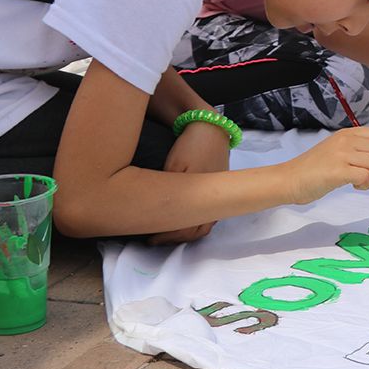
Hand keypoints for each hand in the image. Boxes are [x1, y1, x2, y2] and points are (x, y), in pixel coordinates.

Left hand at [150, 122, 230, 244]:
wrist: (210, 128)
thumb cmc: (192, 148)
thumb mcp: (175, 169)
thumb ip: (169, 193)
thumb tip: (158, 215)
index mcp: (205, 202)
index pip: (187, 231)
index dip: (167, 239)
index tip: (149, 240)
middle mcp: (215, 203)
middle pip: (196, 231)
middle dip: (175, 239)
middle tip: (155, 239)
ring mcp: (218, 196)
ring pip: (204, 224)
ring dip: (185, 231)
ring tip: (167, 233)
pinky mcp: (217, 188)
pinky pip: (207, 213)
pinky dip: (194, 220)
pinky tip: (183, 217)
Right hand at [281, 126, 368, 204]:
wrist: (289, 179)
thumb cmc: (312, 169)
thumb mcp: (336, 150)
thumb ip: (356, 150)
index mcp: (347, 134)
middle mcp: (346, 140)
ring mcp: (341, 154)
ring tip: (362, 182)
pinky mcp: (337, 171)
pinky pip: (365, 176)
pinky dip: (366, 184)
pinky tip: (355, 186)